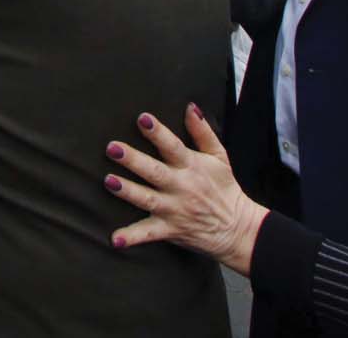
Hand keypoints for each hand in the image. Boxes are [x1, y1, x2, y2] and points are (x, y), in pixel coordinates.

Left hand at [103, 104, 268, 275]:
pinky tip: (114, 240)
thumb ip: (202, 132)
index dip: (158, 133)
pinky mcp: (170, 229)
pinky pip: (148, 234)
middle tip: (112, 148)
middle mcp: (181, 187)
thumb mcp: (219, 157)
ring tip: (108, 181)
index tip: (142, 118)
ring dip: (128, 191)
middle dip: (133, 160)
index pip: (173, 146)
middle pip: (155, 171)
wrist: (239, 229)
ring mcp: (174, 210)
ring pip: (147, 199)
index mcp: (192, 166)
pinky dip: (132, 238)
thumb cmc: (225, 188)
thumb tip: (191, 106)